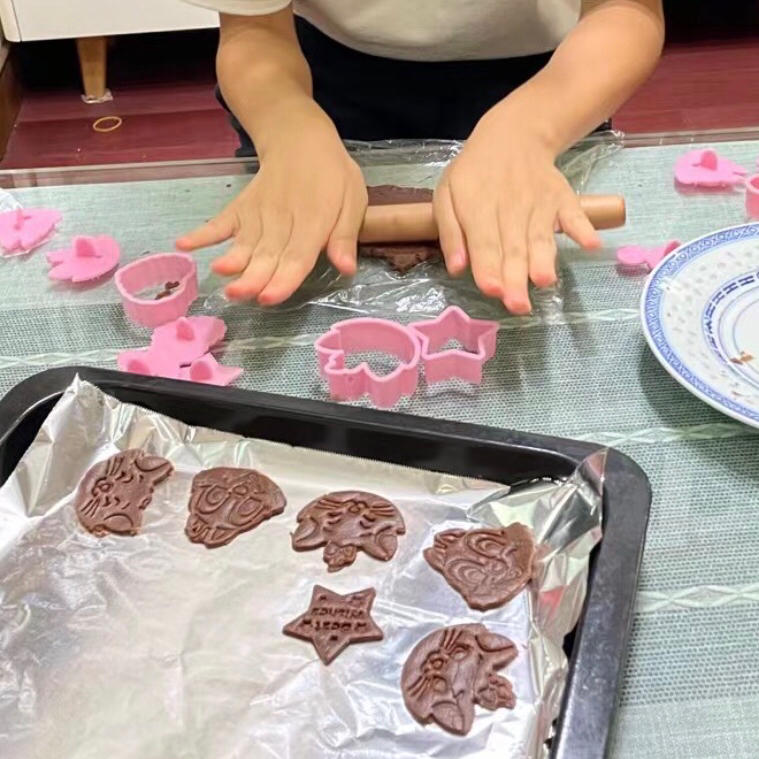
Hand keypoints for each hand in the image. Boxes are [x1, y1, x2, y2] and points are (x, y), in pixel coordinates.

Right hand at [176, 121, 366, 304]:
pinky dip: (202, 233)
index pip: (297, 256)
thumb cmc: (332, 176)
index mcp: (313, 220)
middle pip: (267, 254)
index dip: (284, 279)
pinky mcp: (241, 207)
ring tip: (219, 274)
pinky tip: (184, 245)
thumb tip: (346, 268)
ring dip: (231, 259)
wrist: (300, 138)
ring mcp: (257, 212)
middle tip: (239, 295)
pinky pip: (220, 221)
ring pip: (245, 242)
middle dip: (253, 277)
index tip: (269, 297)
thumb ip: (345, 236)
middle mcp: (282, 219)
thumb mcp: (352, 201)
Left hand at [434, 110, 600, 313]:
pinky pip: (575, 214)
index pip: (484, 243)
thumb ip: (451, 233)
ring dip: (544, 259)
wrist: (514, 135)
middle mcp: (510, 208)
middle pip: (513, 247)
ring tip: (545, 282)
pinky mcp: (562, 199)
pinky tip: (591, 244)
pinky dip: (583, 228)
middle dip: (515, 278)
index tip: (492, 290)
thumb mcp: (447, 195)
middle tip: (518, 305)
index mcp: (477, 208)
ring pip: (541, 236)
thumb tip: (457, 268)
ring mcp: (539, 203)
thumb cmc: (474, 174)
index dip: (488, 267)